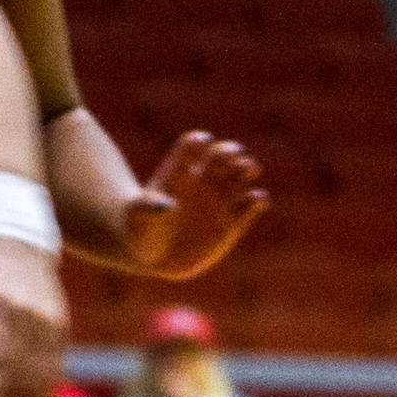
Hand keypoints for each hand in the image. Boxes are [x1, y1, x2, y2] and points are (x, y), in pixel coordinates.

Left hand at [121, 130, 268, 278]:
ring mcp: (219, 200)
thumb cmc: (140, 229)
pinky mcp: (232, 223)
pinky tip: (256, 201)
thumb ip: (148, 208)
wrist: (152, 255)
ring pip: (241, 176)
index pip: (193, 145)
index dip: (199, 141)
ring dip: (249, 169)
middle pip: (223, 155)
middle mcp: (203, 181)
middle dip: (232, 152)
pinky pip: (252, 205)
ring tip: (249, 171)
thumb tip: (167, 206)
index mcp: (179, 171)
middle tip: (236, 159)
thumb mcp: (137, 217)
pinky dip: (258, 200)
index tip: (203, 142)